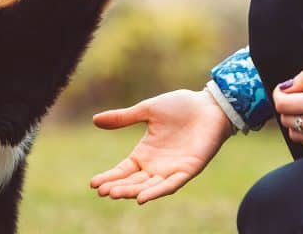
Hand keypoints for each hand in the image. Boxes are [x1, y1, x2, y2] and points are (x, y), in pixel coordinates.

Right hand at [90, 89, 234, 203]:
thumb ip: (123, 118)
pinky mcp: (188, 170)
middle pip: (133, 181)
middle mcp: (156, 165)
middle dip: (118, 187)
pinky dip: (157, 191)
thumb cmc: (180, 106)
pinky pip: (171, 184)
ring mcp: (172, 169)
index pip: (123, 170)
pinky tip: (143, 198)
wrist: (209, 104)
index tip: (93, 184)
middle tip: (102, 191)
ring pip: (149, 186)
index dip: (109, 177)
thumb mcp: (147, 110)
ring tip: (115, 194)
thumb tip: (95, 119)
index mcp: (145, 153)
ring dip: (132, 191)